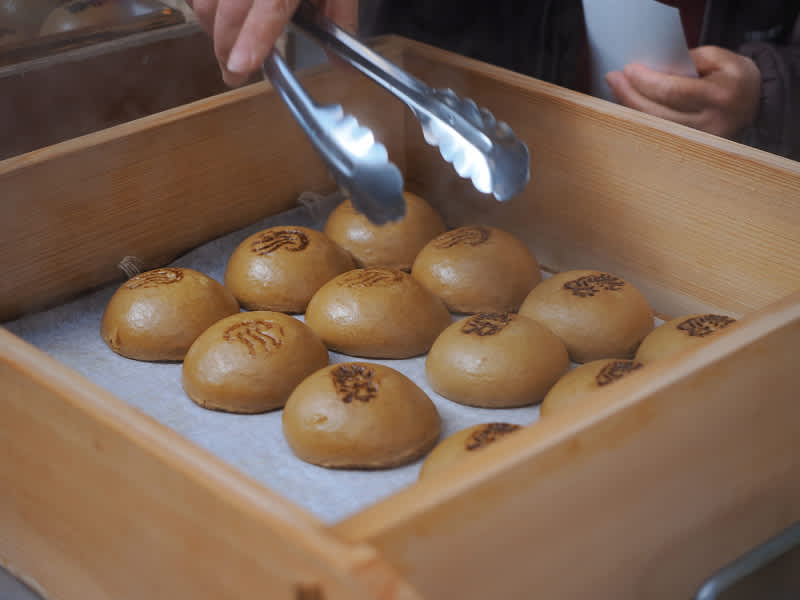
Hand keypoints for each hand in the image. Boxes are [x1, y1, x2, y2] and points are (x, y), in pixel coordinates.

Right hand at [188, 0, 357, 86]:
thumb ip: (339, 17)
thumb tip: (343, 66)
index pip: (269, 7)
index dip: (252, 39)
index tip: (239, 67)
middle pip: (226, 9)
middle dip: (224, 48)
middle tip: (233, 73)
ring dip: (211, 27)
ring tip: (227, 43)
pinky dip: (202, 3)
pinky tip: (217, 14)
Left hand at [605, 46, 761, 138]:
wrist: (757, 105)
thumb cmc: (734, 79)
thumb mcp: (720, 59)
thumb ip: (689, 59)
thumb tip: (654, 67)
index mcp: (717, 97)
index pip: (671, 92)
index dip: (646, 82)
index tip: (628, 69)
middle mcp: (707, 123)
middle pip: (656, 113)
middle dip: (629, 95)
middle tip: (612, 78)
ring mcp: (698, 142)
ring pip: (653, 128)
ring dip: (629, 108)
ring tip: (616, 89)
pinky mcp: (691, 151)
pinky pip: (657, 135)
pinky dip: (639, 120)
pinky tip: (628, 106)